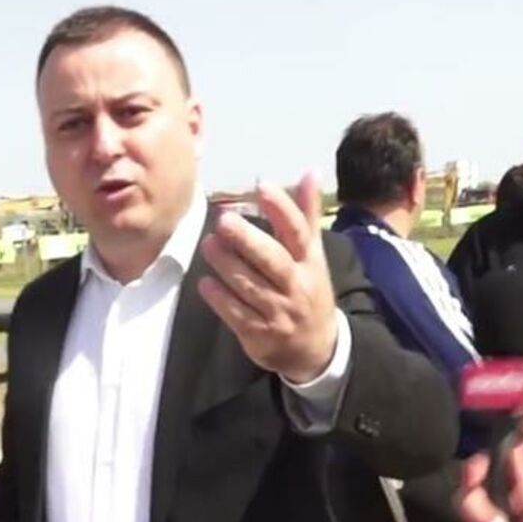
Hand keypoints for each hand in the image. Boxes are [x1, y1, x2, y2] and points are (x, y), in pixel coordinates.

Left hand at [197, 173, 337, 383]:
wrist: (317, 349)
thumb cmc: (309, 291)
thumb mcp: (313, 255)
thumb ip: (306, 216)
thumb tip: (310, 172)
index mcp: (310, 263)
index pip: (298, 232)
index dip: (282, 209)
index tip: (262, 185)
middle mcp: (296, 286)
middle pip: (273, 260)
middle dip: (248, 240)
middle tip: (223, 220)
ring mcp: (278, 312)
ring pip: (251, 286)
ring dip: (227, 265)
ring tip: (208, 244)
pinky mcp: (260, 334)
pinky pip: (237, 315)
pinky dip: (220, 299)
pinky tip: (205, 283)